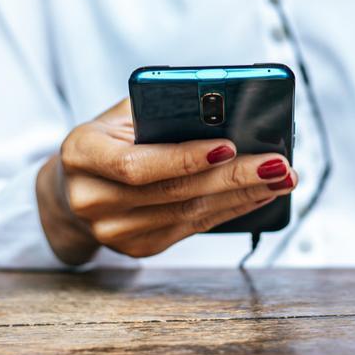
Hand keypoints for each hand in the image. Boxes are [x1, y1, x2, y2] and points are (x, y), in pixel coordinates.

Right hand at [36, 99, 296, 264]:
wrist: (74, 187)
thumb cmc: (109, 137)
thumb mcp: (121, 114)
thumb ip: (160, 108)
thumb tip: (225, 106)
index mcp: (81, 153)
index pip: (135, 163)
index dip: (183, 158)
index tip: (229, 145)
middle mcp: (91, 198)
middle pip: (173, 192)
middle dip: (233, 178)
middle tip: (277, 164)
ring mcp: (112, 231)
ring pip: (189, 214)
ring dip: (242, 196)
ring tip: (281, 178)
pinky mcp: (137, 248)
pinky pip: (192, 229)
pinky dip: (230, 211)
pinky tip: (259, 195)